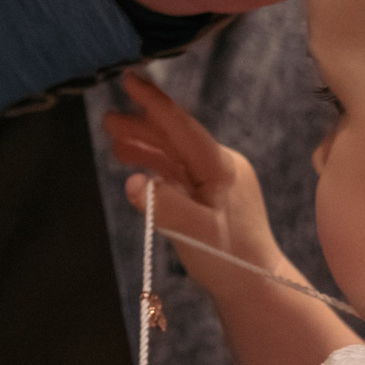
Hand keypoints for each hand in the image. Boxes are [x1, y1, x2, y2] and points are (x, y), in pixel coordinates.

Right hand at [104, 72, 283, 293]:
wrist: (256, 285)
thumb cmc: (230, 259)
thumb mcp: (195, 233)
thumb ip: (164, 206)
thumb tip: (133, 182)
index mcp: (221, 166)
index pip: (182, 127)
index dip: (154, 103)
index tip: (130, 79)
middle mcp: (220, 166)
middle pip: (175, 138)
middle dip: (141, 127)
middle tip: (107, 119)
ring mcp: (216, 181)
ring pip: (174, 155)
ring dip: (145, 146)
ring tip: (114, 141)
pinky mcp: (210, 196)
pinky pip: (178, 172)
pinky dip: (155, 166)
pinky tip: (136, 166)